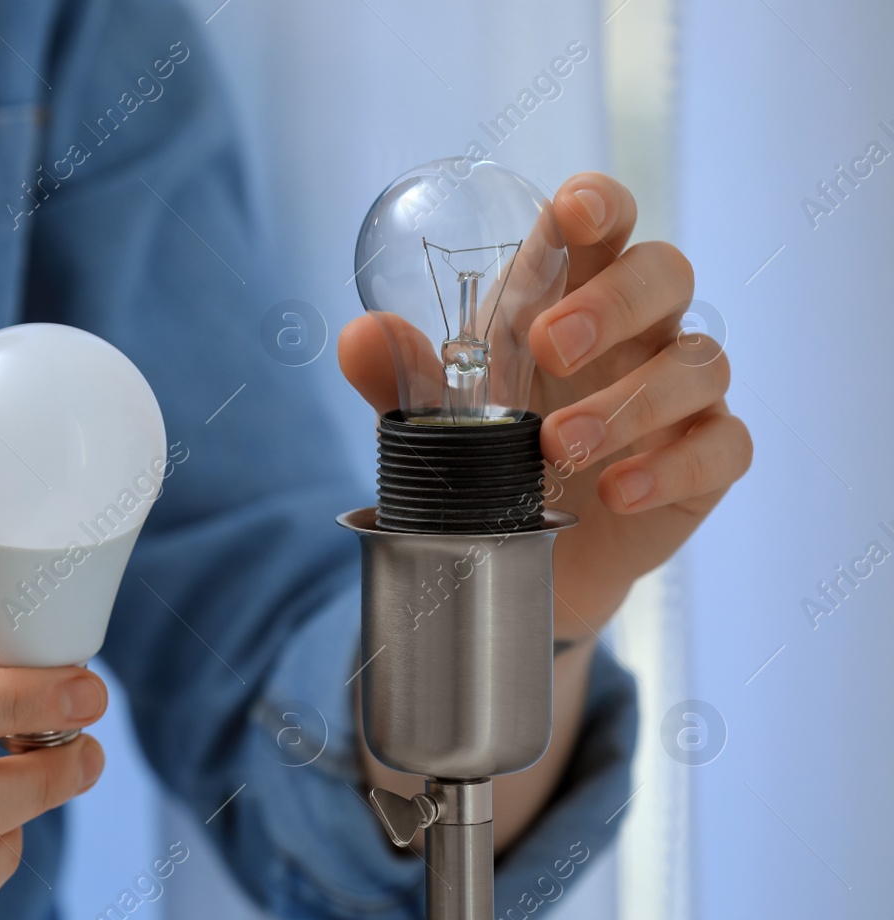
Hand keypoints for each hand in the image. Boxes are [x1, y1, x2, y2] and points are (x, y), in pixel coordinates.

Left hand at [339, 172, 751, 636]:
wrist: (526, 555)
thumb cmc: (491, 453)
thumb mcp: (437, 415)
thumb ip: (401, 375)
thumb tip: (357, 337)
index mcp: (574, 293)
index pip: (604, 220)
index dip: (598, 203)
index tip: (572, 211)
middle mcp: (641, 330)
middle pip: (665, 273)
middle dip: (612, 301)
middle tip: (550, 345)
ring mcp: (683, 392)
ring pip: (697, 363)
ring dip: (628, 402)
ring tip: (558, 446)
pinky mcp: (707, 457)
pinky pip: (722, 446)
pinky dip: (671, 468)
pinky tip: (617, 491)